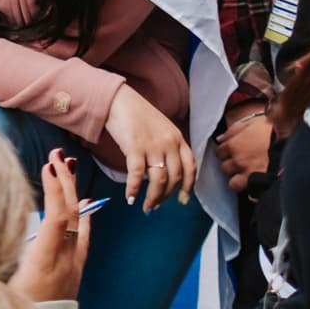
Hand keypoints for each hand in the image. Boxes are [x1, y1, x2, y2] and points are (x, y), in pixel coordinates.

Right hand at [11, 149, 90, 302]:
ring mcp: (74, 266)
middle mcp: (65, 261)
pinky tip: (84, 204)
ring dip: (74, 193)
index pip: (57, 219)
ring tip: (69, 167)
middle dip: (66, 181)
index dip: (55, 190)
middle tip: (59, 154)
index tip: (48, 165)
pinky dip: (83, 215)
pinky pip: (84, 235)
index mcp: (45, 263)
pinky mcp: (76, 271)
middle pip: (72, 214)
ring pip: (81, 222)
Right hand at [103, 84, 196, 212]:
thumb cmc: (137, 115)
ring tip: (146, 207)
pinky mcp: (135, 148)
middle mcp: (169, 144)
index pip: (191, 167)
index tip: (183, 200)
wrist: (119, 101)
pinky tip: (130, 197)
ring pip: (159, 180)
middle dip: (166, 196)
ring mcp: (153, 146)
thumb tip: (162, 171)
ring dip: (153, 198)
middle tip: (156, 205)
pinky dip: (134, 189)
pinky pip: (138, 174)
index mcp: (178, 139)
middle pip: (174, 177)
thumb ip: (166, 147)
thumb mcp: (160, 129)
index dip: (188, 186)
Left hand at [217, 110, 273, 192]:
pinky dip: (253, 192)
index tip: (235, 152)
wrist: (298, 141)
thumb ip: (234, 130)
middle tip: (244, 163)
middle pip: (225, 168)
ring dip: (240, 180)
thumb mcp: (254, 123)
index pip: (220, 153)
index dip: (227, 152)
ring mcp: (249, 174)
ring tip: (251, 175)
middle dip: (233, 166)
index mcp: (235, 145)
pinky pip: (250, 194)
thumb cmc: (276, 130)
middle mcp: (238, 161)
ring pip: (233, 183)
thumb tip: (219, 138)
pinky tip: (259, 185)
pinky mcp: (261, 185)